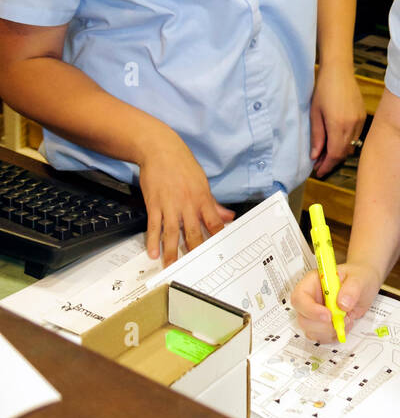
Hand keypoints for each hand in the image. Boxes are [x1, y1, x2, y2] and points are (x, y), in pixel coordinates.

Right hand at [138, 130, 234, 265]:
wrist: (160, 149)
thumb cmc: (182, 164)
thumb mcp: (202, 182)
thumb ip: (213, 203)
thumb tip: (229, 217)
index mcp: (202, 198)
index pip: (214, 223)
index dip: (217, 238)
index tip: (219, 253)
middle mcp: (188, 204)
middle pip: (194, 232)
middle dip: (195, 251)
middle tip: (196, 268)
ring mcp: (170, 205)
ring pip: (173, 233)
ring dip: (172, 251)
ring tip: (171, 266)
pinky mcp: (154, 204)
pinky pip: (154, 226)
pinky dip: (153, 240)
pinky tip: (153, 253)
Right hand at [291, 260, 381, 339]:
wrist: (363, 284)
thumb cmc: (358, 276)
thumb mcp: (359, 279)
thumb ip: (352, 289)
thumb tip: (343, 303)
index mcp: (314, 281)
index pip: (300, 297)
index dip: (310, 310)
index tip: (328, 316)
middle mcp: (311, 298)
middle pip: (303, 318)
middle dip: (323, 325)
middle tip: (342, 319)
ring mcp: (314, 313)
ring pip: (311, 331)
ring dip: (330, 331)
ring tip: (347, 319)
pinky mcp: (321, 324)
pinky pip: (321, 337)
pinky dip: (333, 336)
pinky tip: (344, 324)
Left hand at [309, 64, 365, 176]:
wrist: (339, 70)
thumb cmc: (323, 89)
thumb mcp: (315, 113)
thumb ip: (316, 136)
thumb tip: (315, 156)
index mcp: (338, 126)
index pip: (334, 155)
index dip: (326, 165)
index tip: (318, 171)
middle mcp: (352, 126)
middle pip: (343, 153)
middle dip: (331, 161)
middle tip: (319, 163)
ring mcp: (360, 121)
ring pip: (351, 146)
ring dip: (339, 152)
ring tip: (325, 153)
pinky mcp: (363, 116)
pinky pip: (356, 136)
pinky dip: (346, 142)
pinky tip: (336, 140)